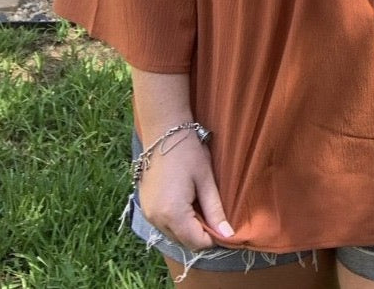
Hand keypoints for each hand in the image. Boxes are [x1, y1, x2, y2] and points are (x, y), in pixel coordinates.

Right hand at [138, 131, 234, 250]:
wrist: (163, 131)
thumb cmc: (188, 152)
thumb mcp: (206, 180)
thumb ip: (216, 210)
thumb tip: (228, 235)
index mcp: (173, 214)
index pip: (196, 243)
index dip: (213, 237)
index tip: (223, 224)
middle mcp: (156, 219)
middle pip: (183, 241)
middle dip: (200, 234)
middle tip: (212, 213)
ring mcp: (148, 213)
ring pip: (172, 234)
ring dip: (187, 228)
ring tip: (198, 204)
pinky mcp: (145, 206)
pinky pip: (163, 224)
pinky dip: (175, 221)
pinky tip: (185, 202)